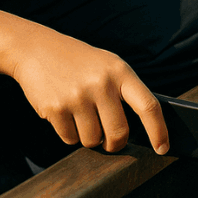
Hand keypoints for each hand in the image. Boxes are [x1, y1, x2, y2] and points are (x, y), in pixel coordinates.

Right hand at [10, 31, 168, 154]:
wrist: (35, 49)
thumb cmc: (78, 62)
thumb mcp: (108, 65)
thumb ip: (125, 90)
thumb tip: (145, 128)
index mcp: (119, 71)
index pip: (148, 106)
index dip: (158, 131)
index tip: (162, 148)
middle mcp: (101, 84)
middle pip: (119, 133)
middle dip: (115, 143)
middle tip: (110, 141)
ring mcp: (77, 97)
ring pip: (93, 140)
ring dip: (89, 137)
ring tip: (81, 116)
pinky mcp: (55, 108)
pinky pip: (70, 139)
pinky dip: (69, 134)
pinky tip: (64, 113)